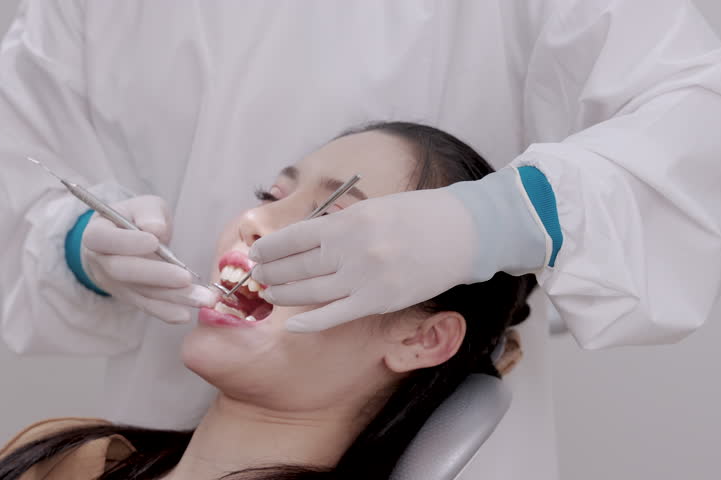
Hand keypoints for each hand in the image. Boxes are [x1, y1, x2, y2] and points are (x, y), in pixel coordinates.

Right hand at [82, 195, 215, 323]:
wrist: (127, 241)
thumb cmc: (136, 219)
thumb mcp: (143, 206)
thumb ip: (149, 213)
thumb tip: (156, 229)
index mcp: (96, 233)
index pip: (104, 239)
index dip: (128, 243)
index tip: (154, 242)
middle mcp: (100, 261)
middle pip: (123, 271)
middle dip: (156, 276)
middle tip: (185, 278)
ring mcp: (113, 284)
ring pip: (140, 292)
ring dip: (171, 297)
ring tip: (201, 299)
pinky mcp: (129, 298)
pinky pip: (147, 306)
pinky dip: (166, 312)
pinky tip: (185, 315)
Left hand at [249, 188, 478, 331]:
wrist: (464, 232)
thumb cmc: (418, 215)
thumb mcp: (373, 209)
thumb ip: (339, 226)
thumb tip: (304, 240)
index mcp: (348, 221)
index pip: (294, 237)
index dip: (269, 247)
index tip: (256, 252)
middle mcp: (352, 248)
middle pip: (296, 266)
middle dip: (271, 273)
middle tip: (258, 277)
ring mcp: (365, 277)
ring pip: (310, 291)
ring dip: (284, 295)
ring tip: (270, 294)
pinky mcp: (380, 300)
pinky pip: (337, 315)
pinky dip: (312, 321)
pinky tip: (294, 323)